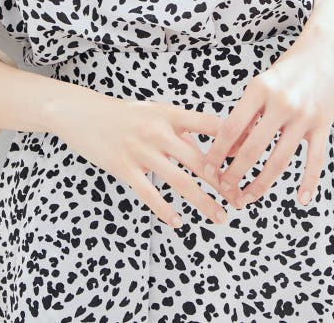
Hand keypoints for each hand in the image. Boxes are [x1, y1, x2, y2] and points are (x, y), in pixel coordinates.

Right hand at [51, 90, 230, 228]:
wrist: (80, 112)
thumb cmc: (121, 114)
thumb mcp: (152, 112)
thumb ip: (180, 129)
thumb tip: (204, 149)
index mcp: (168, 114)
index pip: (210, 125)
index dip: (234, 140)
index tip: (254, 157)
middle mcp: (157, 131)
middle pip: (200, 159)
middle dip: (223, 181)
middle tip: (241, 198)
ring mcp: (140, 150)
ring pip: (179, 180)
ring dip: (203, 201)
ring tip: (220, 216)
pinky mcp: (124, 167)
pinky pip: (149, 193)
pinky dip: (165, 210)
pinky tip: (178, 222)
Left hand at [202, 26, 333, 209]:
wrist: (327, 50)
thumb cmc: (289, 68)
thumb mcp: (262, 84)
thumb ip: (248, 114)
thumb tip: (228, 146)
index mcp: (260, 89)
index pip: (232, 127)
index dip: (217, 151)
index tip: (208, 167)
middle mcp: (281, 103)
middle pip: (253, 148)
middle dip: (235, 172)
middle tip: (224, 188)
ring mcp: (304, 116)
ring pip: (280, 160)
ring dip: (261, 183)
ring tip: (247, 197)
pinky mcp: (324, 125)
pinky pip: (315, 160)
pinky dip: (308, 183)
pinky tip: (300, 200)